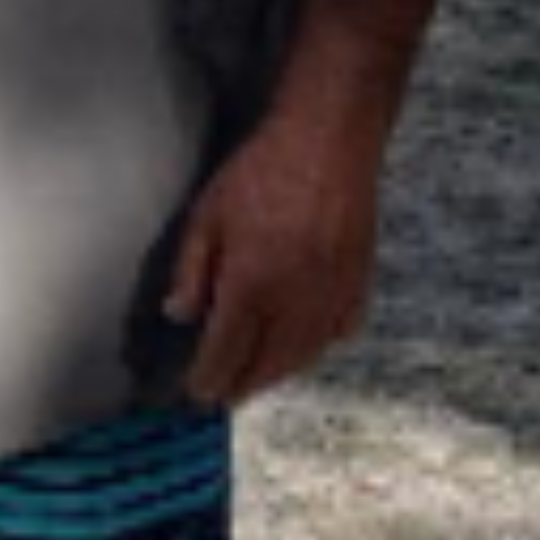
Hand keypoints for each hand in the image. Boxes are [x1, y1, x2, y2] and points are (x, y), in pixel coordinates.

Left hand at [163, 116, 382, 404]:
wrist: (329, 141)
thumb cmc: (260, 172)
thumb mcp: (205, 217)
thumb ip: (190, 272)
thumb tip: (179, 317)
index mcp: (252, 285)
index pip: (226, 352)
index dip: (208, 379)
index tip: (195, 395)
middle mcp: (296, 299)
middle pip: (267, 363)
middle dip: (241, 386)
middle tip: (221, 398)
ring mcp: (333, 292)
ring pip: (305, 354)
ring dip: (278, 374)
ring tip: (255, 381)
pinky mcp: (359, 280)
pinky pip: (340, 330)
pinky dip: (318, 347)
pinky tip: (303, 348)